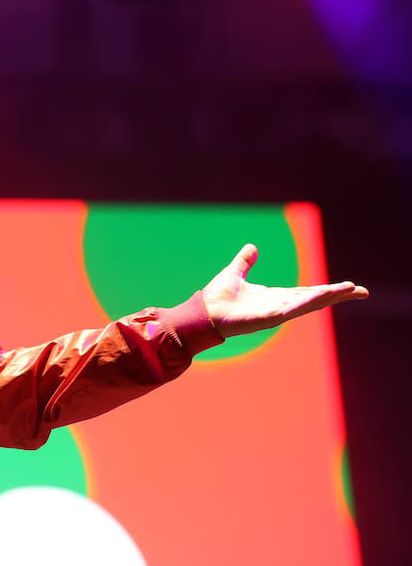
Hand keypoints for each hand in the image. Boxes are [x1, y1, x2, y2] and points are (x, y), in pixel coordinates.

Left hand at [202, 244, 367, 337]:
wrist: (203, 312)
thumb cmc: (217, 297)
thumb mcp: (235, 273)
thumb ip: (245, 262)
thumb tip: (252, 247)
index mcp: (275, 297)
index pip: (307, 292)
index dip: (327, 289)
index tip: (347, 286)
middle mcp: (280, 306)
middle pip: (315, 299)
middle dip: (338, 295)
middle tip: (362, 292)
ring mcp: (277, 313)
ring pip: (310, 303)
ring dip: (330, 296)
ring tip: (351, 290)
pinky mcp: (270, 318)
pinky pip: (294, 308)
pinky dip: (310, 300)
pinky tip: (325, 294)